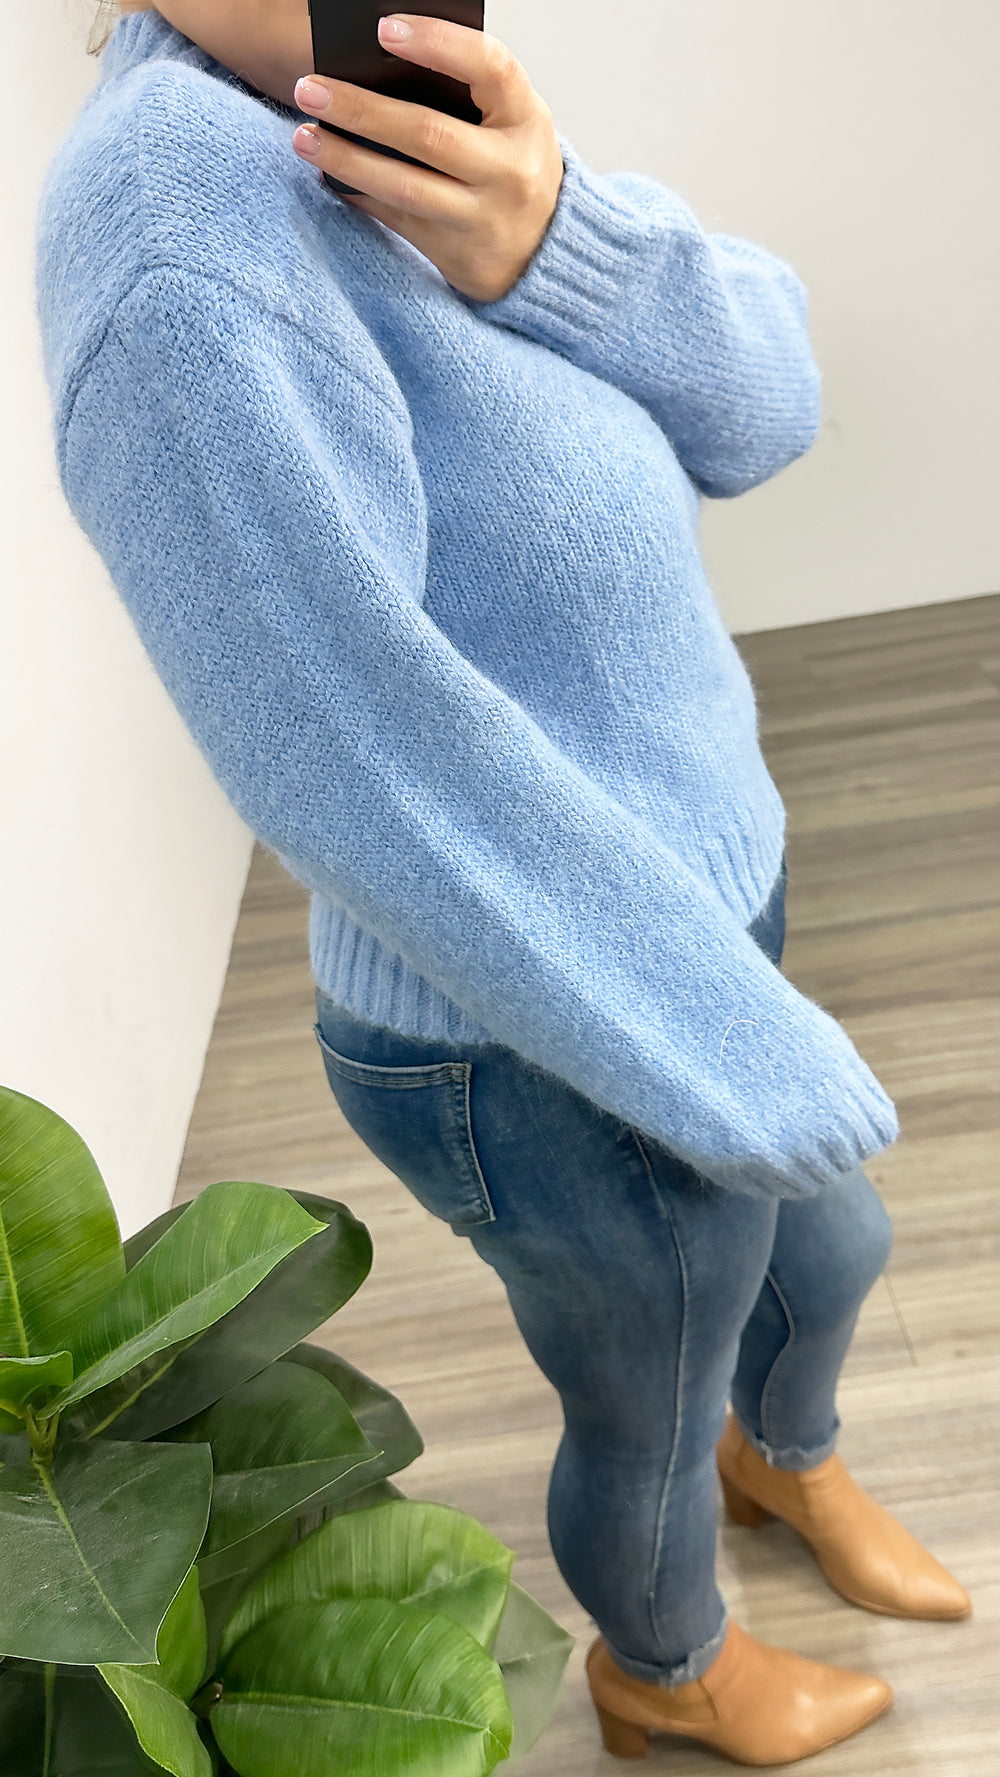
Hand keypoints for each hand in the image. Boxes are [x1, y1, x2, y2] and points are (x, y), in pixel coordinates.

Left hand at [291, 12, 563, 301]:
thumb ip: (468, 97)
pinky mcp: (455, 253)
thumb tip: (381, 68)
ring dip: (347, 158)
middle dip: (363, 110)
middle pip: (428, 134)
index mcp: (527, 120)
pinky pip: (396, 219)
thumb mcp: (511, 124)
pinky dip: (357, 194)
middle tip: (311, 88)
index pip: (489, 67)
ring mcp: (482, 217)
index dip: (438, 43)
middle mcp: (510, 171)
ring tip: (304, 136)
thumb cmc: (514, 168)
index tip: (384, 28)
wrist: (544, 253)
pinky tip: (328, 173)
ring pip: (404, 185)